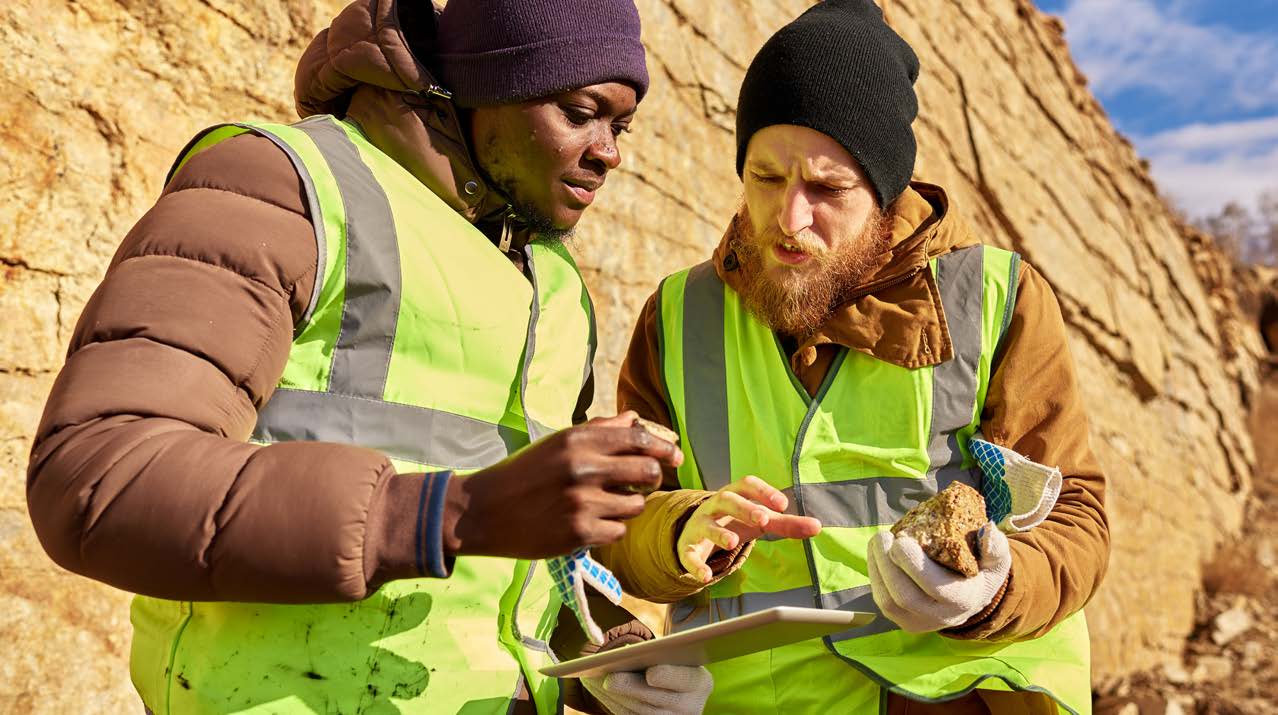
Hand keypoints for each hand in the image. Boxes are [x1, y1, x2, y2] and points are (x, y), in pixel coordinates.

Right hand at [444, 412, 682, 558]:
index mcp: (578, 440)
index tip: (674, 457)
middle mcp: (583, 468)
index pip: (639, 439)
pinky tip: (589, 522)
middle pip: (648, 472)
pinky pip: (619, 530)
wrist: (483, 511)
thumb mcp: (558, 444)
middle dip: (652, 478)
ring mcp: (582, 502)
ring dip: (627, 506)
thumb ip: (599, 430)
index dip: (663, 449)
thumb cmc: (524, 473)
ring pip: (636, 504)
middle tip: (642, 483)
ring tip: (605, 504)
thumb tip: (634, 420)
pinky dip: (610, 528)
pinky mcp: (579, 532)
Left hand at [583, 665, 712, 714]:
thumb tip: (624, 653)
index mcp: (699, 682)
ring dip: (612, 696)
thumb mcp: (673, 657)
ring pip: (638, 711)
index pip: (683, 679)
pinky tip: (595, 688)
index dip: (667, 676)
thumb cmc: (672, 664)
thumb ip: (657, 654)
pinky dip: (610, 703)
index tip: (651, 673)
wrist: (678, 692)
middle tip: (609, 678)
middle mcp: (689, 707)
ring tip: (592, 679)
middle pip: (655, 699)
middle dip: (629, 688)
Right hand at [677, 476, 821, 582]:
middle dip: (743, 508)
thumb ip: (787, 523)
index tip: (782, 504)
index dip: (764, 492)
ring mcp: (699, 525)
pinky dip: (696, 565)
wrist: (696, 532)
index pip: (747, 484)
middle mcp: (715, 506)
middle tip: (762, 519)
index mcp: (735, 494)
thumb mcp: (760, 520)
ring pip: (706, 525)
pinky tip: (705, 576)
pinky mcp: (687, 548)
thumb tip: (818, 526)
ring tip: (732, 543)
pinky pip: (689, 555)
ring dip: (718, 533)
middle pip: (726, 500)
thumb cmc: (735, 521)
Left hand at [866, 522, 1010, 632]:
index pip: (935, 587)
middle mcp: (939, 617)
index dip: (914, 565)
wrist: (971, 601)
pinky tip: (876, 553)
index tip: (902, 539)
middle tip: (883, 536)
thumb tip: (988, 529)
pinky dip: (875, 574)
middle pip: (904, 596)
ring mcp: (917, 622)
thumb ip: (995, 546)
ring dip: (876, 568)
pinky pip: (881, 600)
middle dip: (887, 564)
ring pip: (887, 601)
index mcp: (963, 601)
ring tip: (878, 541)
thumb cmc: (980, 573)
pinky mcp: (901, 619)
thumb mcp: (996, 560)